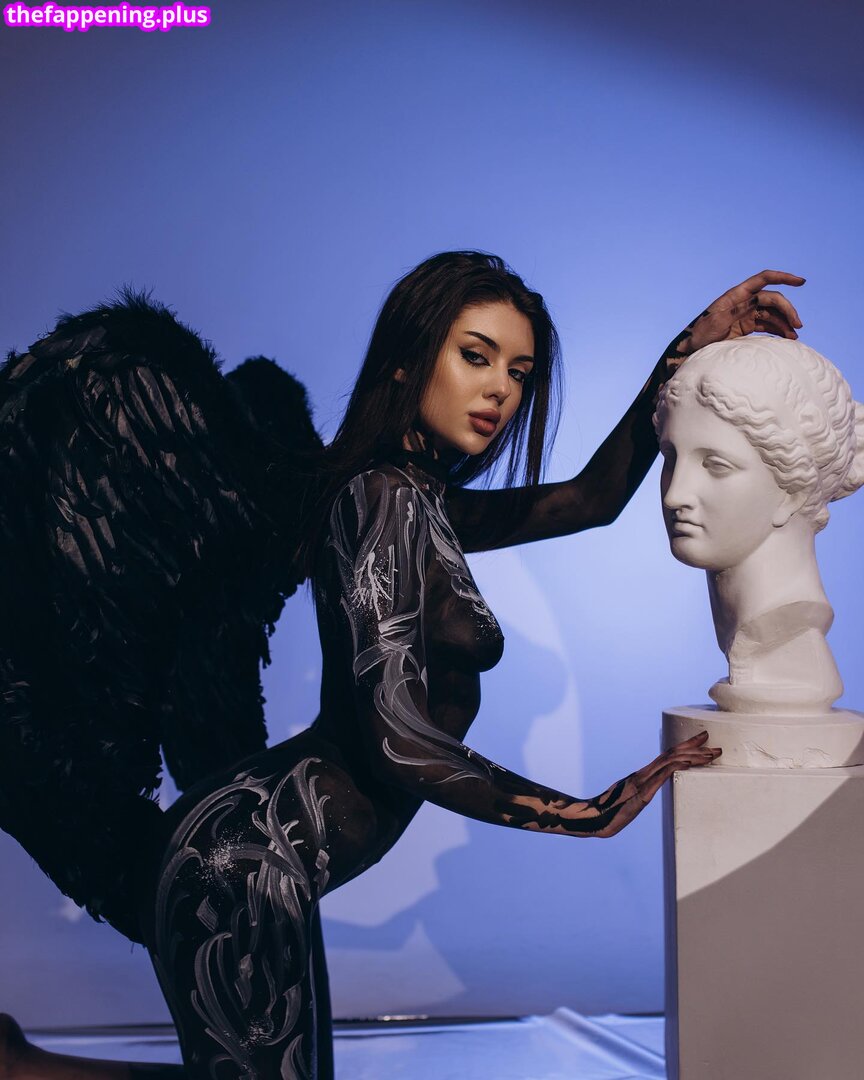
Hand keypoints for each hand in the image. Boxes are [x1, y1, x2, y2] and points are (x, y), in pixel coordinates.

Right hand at [584, 731, 720, 837]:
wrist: (594, 819)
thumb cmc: (610, 814)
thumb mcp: (631, 802)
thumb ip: (640, 795)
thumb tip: (647, 796)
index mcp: (642, 775)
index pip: (668, 755)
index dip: (685, 746)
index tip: (702, 740)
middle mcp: (644, 773)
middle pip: (672, 753)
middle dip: (694, 746)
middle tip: (713, 742)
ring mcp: (643, 781)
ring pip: (671, 761)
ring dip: (693, 756)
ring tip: (711, 753)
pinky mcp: (642, 792)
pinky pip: (662, 775)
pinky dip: (677, 765)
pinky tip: (689, 762)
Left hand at [666, 270, 805, 368]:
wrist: (691, 350)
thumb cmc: (700, 335)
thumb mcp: (716, 321)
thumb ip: (737, 310)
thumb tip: (757, 299)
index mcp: (736, 295)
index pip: (764, 279)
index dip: (783, 277)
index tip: (801, 282)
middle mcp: (743, 301)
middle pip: (772, 299)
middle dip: (787, 310)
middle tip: (798, 326)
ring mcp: (746, 314)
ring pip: (771, 314)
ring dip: (784, 323)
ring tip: (794, 336)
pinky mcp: (746, 327)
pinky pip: (766, 325)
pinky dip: (777, 330)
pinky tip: (786, 338)